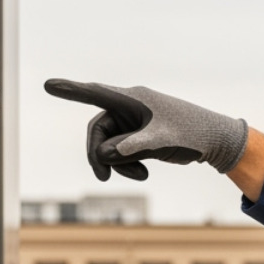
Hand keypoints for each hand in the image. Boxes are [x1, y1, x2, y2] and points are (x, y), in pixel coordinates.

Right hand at [42, 80, 248, 181]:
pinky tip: (144, 172)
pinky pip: (120, 150)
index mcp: (133, 99)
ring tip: (141, 175)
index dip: (70, 90)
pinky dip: (126, 163)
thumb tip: (105, 154)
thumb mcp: (162, 142)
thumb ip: (133, 147)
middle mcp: (129, 107)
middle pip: (98, 130)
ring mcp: (133, 121)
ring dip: (117, 163)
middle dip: (100, 154)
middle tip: (104, 178)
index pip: (95, 93)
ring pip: (108, 144)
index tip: (48, 84)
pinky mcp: (138, 134)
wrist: (214, 141)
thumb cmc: (191, 134)